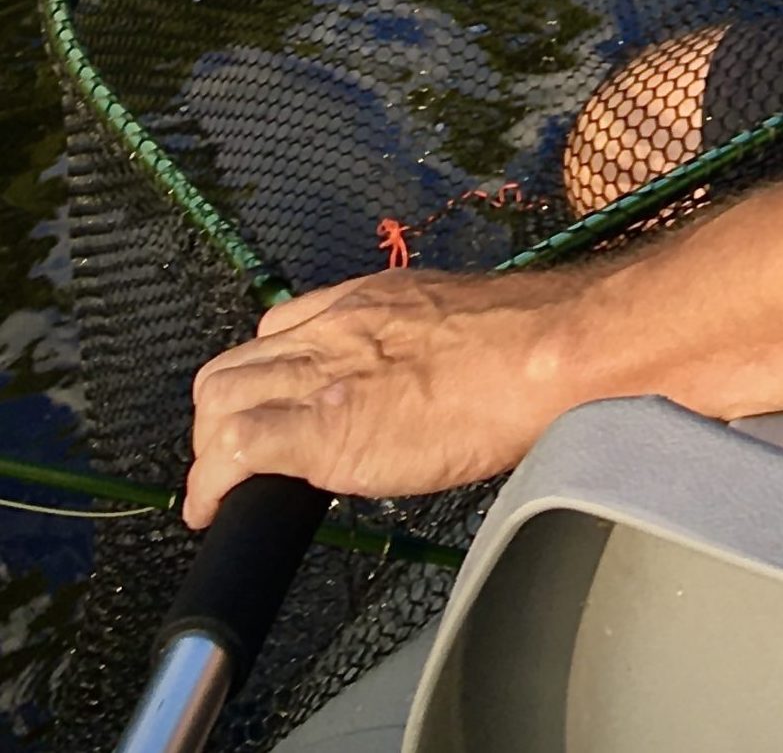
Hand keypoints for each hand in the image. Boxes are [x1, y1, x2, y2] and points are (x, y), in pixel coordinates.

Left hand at [185, 269, 580, 526]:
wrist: (541, 355)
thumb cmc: (524, 344)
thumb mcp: (450, 320)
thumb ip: (410, 344)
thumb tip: (412, 381)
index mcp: (364, 301)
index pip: (278, 328)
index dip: (263, 376)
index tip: (271, 409)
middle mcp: (330, 329)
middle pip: (232, 365)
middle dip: (218, 416)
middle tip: (236, 460)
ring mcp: (319, 375)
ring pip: (217, 401)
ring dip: (209, 449)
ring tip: (225, 489)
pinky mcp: (320, 430)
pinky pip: (233, 450)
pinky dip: (210, 485)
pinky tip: (214, 512)